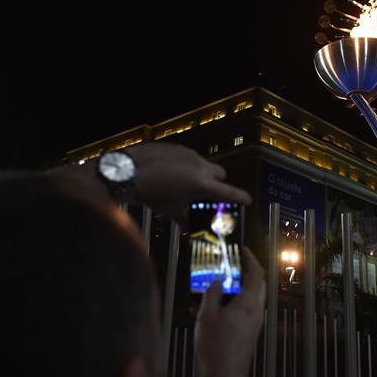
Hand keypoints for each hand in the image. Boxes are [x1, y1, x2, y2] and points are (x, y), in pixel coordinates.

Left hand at [126, 142, 250, 224]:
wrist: (128, 171)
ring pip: (203, 164)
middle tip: (206, 193)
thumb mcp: (170, 210)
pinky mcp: (177, 147)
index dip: (240, 197)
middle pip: (220, 173)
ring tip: (182, 183)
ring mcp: (188, 154)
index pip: (228, 192)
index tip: (247, 200)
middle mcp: (200, 166)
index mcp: (202, 184)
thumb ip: (186, 220)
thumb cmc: (151, 193)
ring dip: (200, 173)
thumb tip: (191, 230)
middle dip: (217, 182)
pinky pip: (188, 156)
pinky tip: (170, 172)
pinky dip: (185, 165)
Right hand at [194, 247, 265, 376]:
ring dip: (237, 288)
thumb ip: (211, 294)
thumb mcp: (207, 316)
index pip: (257, 273)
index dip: (250, 259)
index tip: (241, 250)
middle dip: (244, 271)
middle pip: (257, 283)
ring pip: (251, 296)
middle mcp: (256, 310)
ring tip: (216, 287)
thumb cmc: (216, 347)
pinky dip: (234, 302)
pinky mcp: (250, 330)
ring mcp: (255, 321)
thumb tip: (216, 282)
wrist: (226, 376)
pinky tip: (214, 309)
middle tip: (229, 265)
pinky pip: (246, 309)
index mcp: (248, 303)